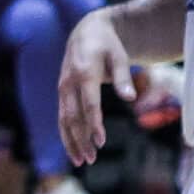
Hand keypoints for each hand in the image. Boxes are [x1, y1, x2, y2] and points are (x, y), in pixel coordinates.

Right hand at [56, 9, 134, 165]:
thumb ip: (123, 78)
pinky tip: (74, 150)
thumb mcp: (120, 56)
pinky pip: (62, 117)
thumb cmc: (108, 45)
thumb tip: (131, 98)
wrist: (86, 33)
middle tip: (92, 159)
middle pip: (72, 116)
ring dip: (71, 141)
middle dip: (81, 139)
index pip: (89, 103)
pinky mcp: (62, 93)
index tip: (101, 141)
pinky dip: (66, 134)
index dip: (94, 123)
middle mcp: (69, 82)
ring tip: (82, 161)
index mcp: (84, 72)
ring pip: (63, 120)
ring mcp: (63, 88)